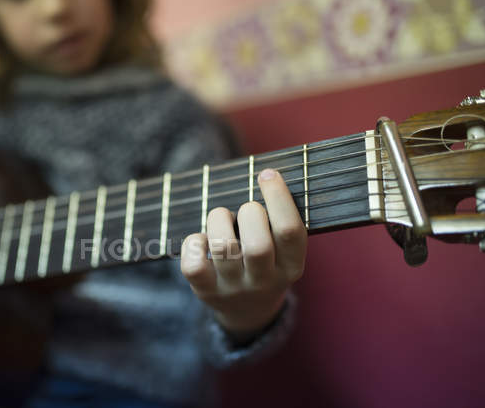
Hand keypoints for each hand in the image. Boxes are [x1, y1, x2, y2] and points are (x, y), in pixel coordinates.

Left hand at [180, 168, 305, 335]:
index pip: (290, 231)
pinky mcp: (205, 290)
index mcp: (291, 267)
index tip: (268, 174)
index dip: (278, 197)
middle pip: (257, 245)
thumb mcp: (284, 249)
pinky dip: (194, 242)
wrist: (248, 311)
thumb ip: (280, 219)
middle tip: (248, 210)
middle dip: (250, 213)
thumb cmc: (267, 262)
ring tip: (223, 218)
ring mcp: (233, 288)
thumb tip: (267, 174)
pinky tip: (203, 240)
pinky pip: (193, 264)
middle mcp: (264, 281)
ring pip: (222, 248)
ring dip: (220, 219)